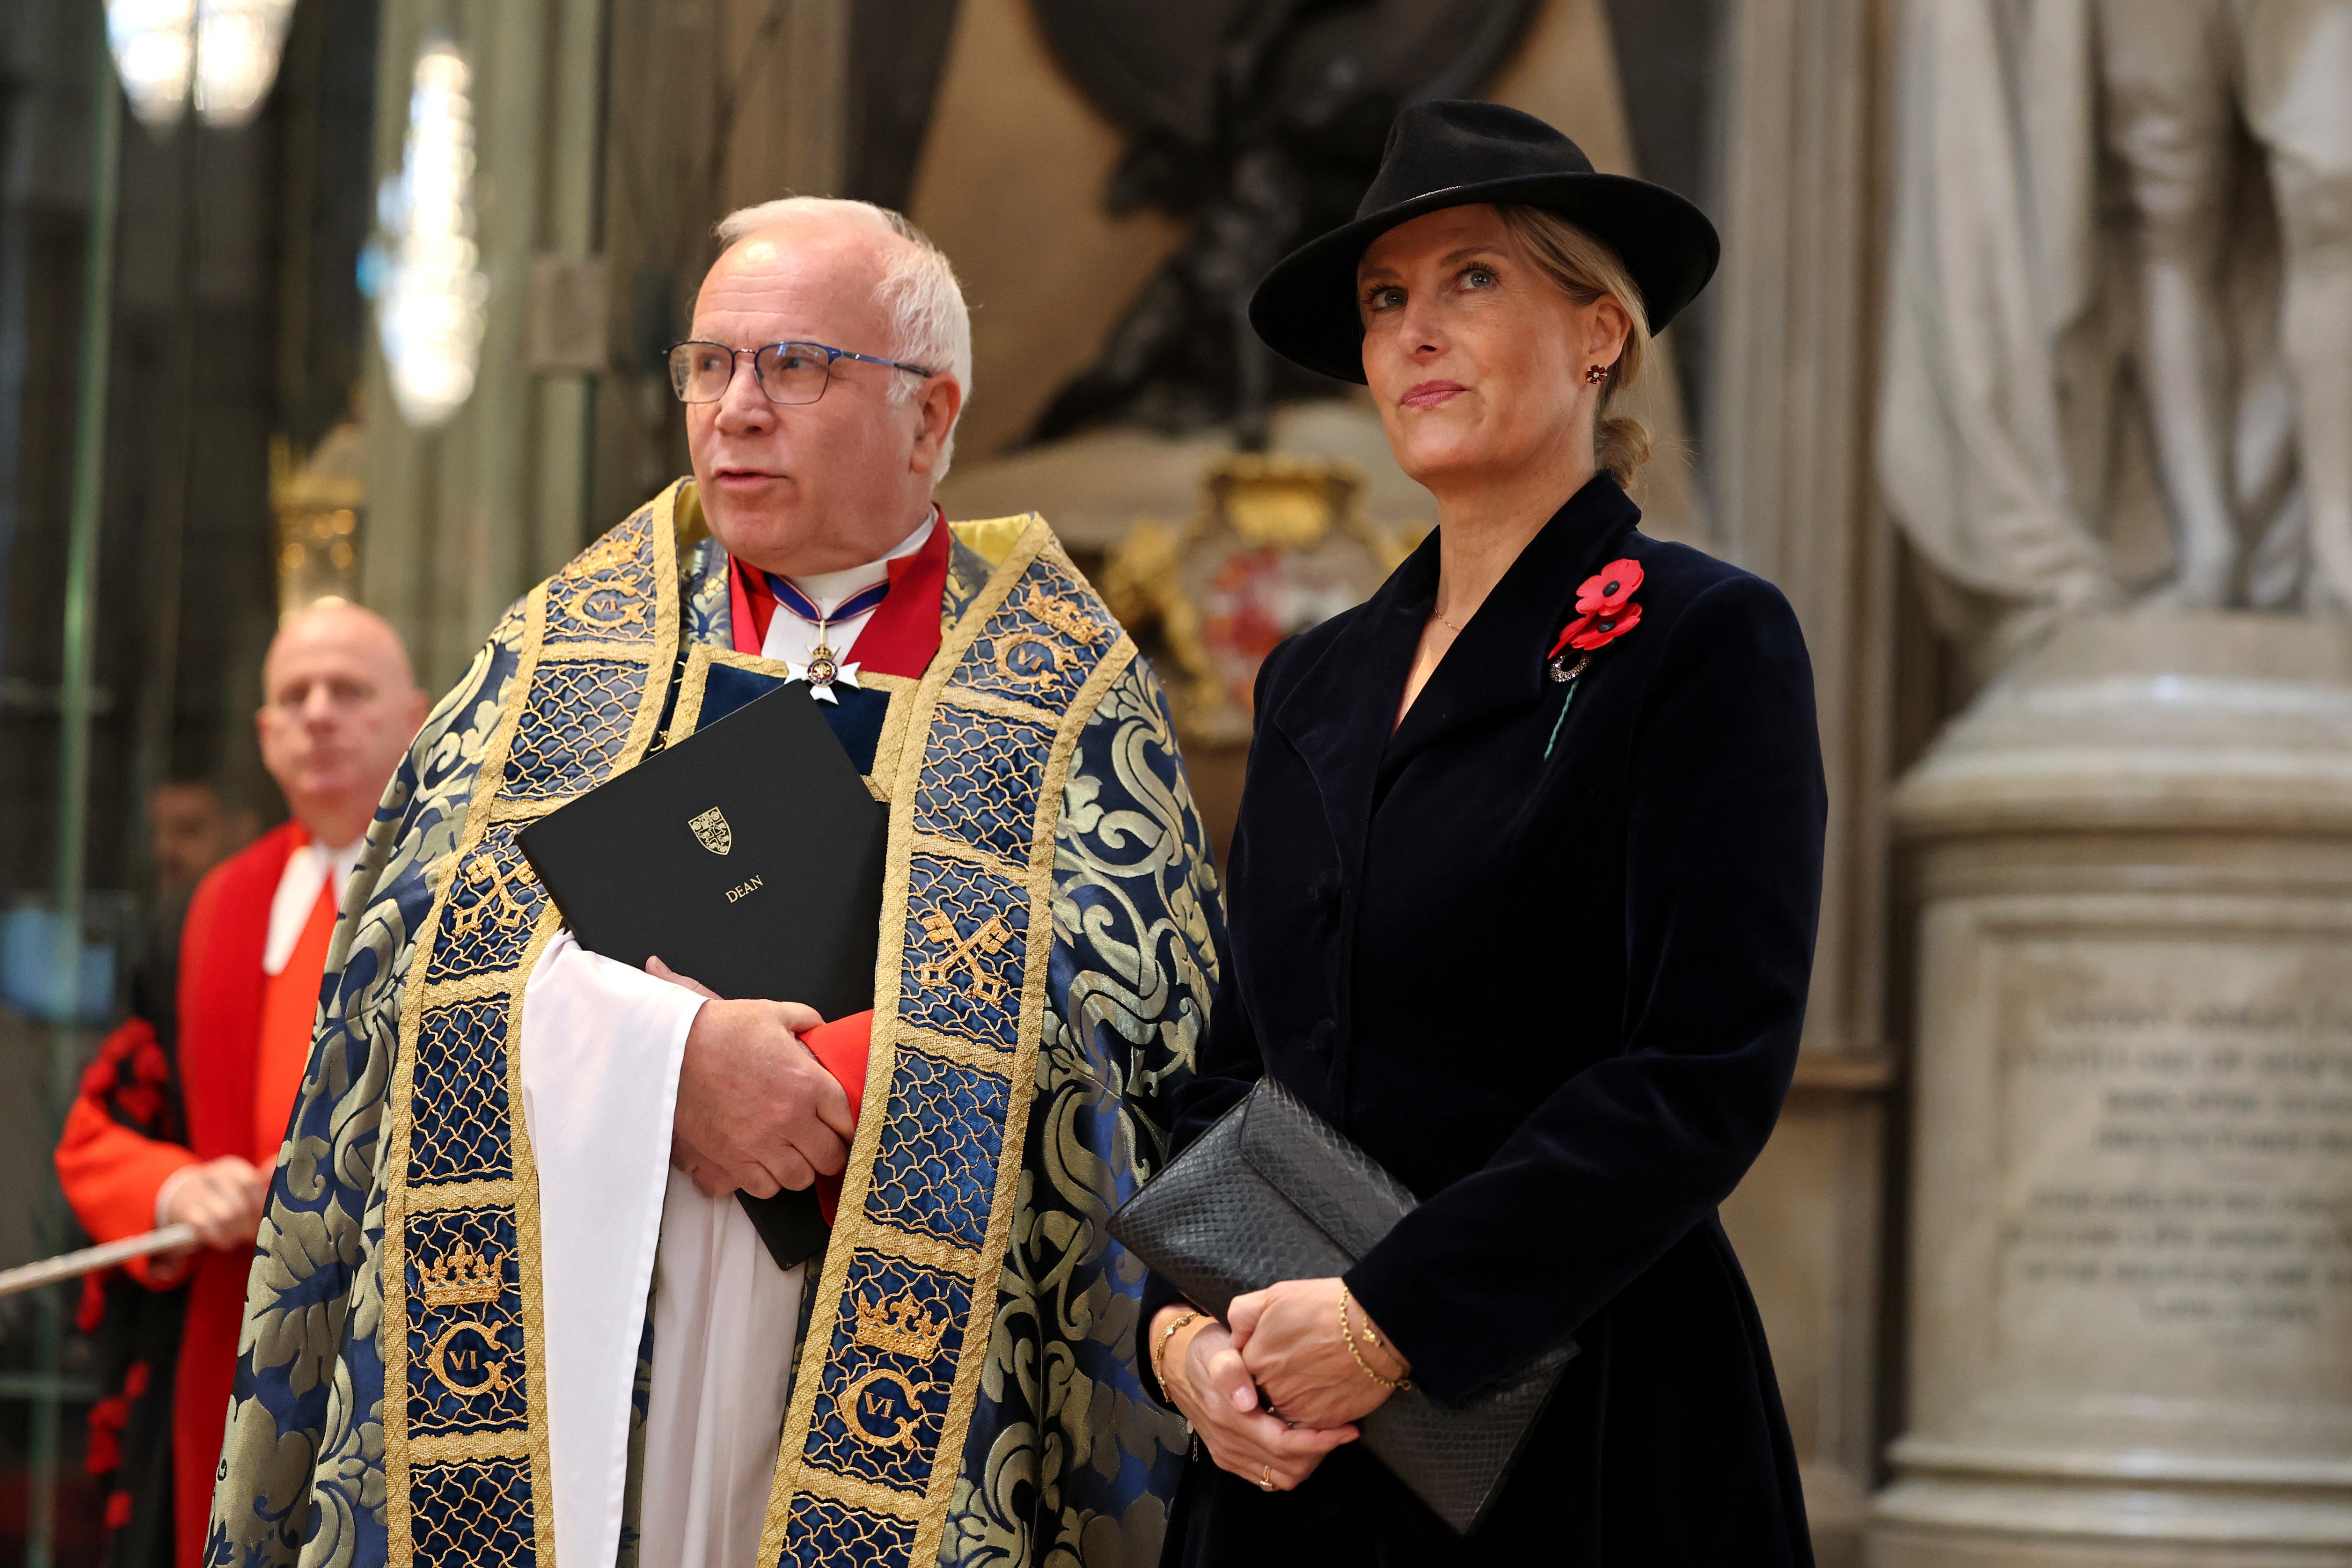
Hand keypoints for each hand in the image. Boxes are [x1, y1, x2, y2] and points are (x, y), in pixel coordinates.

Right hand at [162, 1156, 268, 1250]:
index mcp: (232, 1167)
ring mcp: (197, 1193)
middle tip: (253, 1234)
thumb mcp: (240, 1182)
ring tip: (239, 1238)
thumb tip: (279, 1168)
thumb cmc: (221, 1193)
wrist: (180, 1196)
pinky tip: (225, 1242)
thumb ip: (262, 1181)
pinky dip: (219, 1237)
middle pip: (240, 1204)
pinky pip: (205, 1226)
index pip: (250, 1183)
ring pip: (225, 1216)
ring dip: (235, 1232)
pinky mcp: (185, 1212)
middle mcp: (214, 1176)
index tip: (265, 1218)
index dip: (260, 1205)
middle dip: (249, 1224)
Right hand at [651, 957, 851, 1199]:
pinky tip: (766, 1164)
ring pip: (800, 1178)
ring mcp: (760, 1143)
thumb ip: (808, 1022)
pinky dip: (769, 1181)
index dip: (846, 1126)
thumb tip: (822, 1031)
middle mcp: (790, 1118)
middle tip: (821, 1144)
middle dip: (830, 1152)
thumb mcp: (775, 1014)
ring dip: (801, 1168)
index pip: (847, 1122)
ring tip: (794, 1155)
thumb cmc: (722, 1029)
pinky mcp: (732, 1159)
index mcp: (808, 1083)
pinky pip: (765, 1188)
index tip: (840, 1128)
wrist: (672, 1048)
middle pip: (831, 1157)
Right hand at [1151, 1303, 1356, 1492]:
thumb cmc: (1208, 1351)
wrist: (1177, 1364)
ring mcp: (1228, 1455)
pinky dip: (1290, 1465)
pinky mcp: (1229, 1460)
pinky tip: (1301, 1441)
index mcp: (1230, 1418)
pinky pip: (1268, 1478)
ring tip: (1324, 1435)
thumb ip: (1230, 1371)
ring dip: (1308, 1461)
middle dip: (1320, 1453)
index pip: (1285, 1445)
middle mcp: (1229, 1444)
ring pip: (1282, 1478)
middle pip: (1289, 1468)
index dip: (1320, 1442)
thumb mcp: (1217, 1349)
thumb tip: (1245, 1402)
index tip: (1349, 1429)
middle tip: (1341, 1428)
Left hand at [1229, 1278, 1407, 1430]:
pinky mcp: (1321, 1424)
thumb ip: (1243, 1316)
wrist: (1374, 1328)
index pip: (1244, 1371)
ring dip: (1296, 1400)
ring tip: (1317, 1376)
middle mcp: (1269, 1390)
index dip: (1261, 1361)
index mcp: (1254, 1359)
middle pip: (1263, 1393)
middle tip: (1302, 1362)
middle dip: (1277, 1381)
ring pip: (1286, 1411)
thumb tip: (1235, 1339)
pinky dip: (1317, 1413)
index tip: (1281, 1350)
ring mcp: (1295, 1410)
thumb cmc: (1324, 1306)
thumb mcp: (1274, 1295)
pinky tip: (1330, 1390)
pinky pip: (1309, 1426)